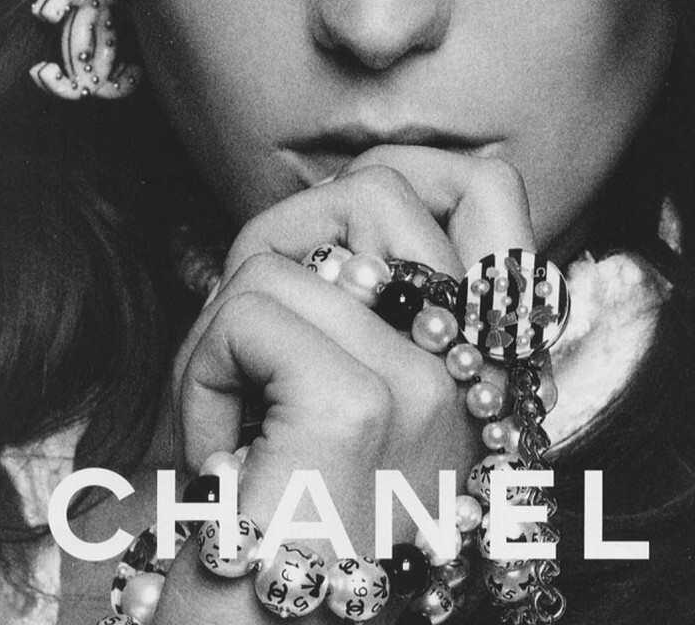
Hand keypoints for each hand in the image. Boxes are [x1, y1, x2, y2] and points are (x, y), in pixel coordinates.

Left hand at [158, 152, 535, 622]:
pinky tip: (220, 455)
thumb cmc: (278, 522)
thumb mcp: (338, 398)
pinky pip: (248, 310)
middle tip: (247, 340)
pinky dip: (201, 374)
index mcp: (477, 365)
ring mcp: (426, 384)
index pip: (492, 188)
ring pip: (283, 258)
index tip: (329, 241)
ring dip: (219, 336)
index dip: (412, 172)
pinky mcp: (358, 405)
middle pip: (376, 189)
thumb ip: (357, 303)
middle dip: (278, 240)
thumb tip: (326, 203)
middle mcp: (470, 370)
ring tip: (230, 422)